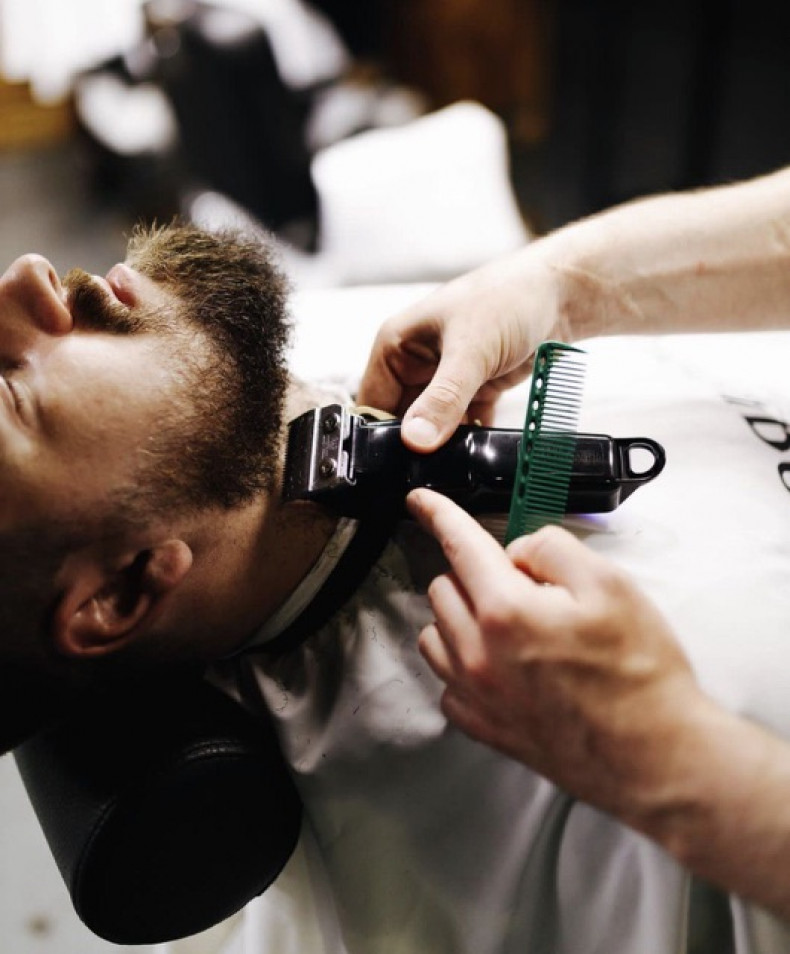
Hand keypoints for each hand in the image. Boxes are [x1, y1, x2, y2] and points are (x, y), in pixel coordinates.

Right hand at [357, 244, 567, 451]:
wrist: (562, 293)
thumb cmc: (510, 298)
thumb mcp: (471, 350)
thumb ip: (443, 398)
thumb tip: (415, 440)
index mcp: (396, 346)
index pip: (372, 404)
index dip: (381, 438)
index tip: (398, 468)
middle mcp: (415, 364)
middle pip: (401, 421)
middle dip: (415, 447)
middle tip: (428, 474)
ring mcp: (444, 380)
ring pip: (432, 428)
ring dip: (443, 447)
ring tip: (451, 468)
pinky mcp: (474, 391)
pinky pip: (462, 427)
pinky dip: (469, 443)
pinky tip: (476, 457)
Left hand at [407, 488, 704, 822]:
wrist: (656, 757)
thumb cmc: (639, 671)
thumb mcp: (610, 584)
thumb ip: (551, 549)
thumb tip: (517, 554)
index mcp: (505, 610)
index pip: (459, 545)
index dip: (438, 513)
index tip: (419, 501)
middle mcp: (477, 653)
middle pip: (443, 588)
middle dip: (473, 573)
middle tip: (524, 586)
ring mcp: (476, 695)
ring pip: (435, 634)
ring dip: (460, 616)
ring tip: (508, 625)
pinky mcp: (483, 728)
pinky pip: (447, 681)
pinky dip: (463, 663)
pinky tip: (500, 665)